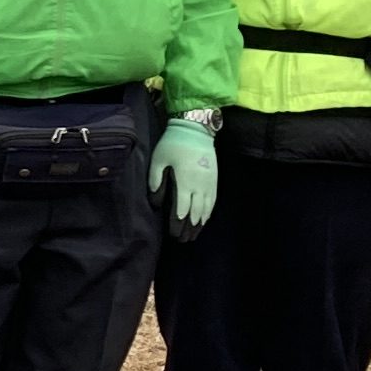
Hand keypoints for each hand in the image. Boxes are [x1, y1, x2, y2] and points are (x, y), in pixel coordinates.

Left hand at [151, 119, 218, 234]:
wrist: (196, 130)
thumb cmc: (173, 144)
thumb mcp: (158, 160)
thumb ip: (155, 181)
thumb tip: (156, 202)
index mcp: (185, 181)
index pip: (182, 208)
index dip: (178, 223)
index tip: (173, 234)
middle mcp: (200, 185)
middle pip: (195, 212)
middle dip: (188, 227)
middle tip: (182, 240)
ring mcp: (209, 183)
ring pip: (206, 208)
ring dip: (200, 223)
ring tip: (193, 235)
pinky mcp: (214, 179)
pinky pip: (213, 200)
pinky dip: (209, 212)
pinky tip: (204, 220)